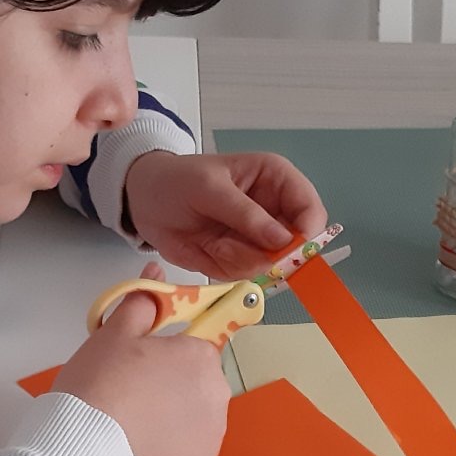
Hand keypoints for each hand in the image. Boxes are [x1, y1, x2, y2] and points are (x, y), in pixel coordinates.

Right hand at [52, 263, 229, 455]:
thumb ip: (142, 301)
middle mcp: (218, 396)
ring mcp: (212, 436)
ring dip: (171, 419)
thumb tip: (156, 274)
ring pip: (193, 419)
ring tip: (131, 424)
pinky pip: (187, 452)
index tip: (138, 366)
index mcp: (201, 357)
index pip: (193, 347)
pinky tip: (138, 448)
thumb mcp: (114, 334)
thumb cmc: (98, 385)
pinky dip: (168, 450)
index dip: (163, 356)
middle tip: (128, 394)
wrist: (84, 450)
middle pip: (196, 384)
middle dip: (170, 387)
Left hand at [123, 151, 326, 279]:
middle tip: (231, 243)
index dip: (308, 233)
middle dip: (266, 253)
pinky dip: (224, 266)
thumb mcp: (209, 188)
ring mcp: (259, 240)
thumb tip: (283, 240)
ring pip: (270, 265)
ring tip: (213, 239)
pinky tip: (208, 248)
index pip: (310, 209)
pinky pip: (245, 274)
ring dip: (238, 258)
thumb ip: (246, 213)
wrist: (145, 202)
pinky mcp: (241, 260)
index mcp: (276, 180)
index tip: (287, 250)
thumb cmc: (178, 181)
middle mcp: (275, 212)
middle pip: (297, 246)